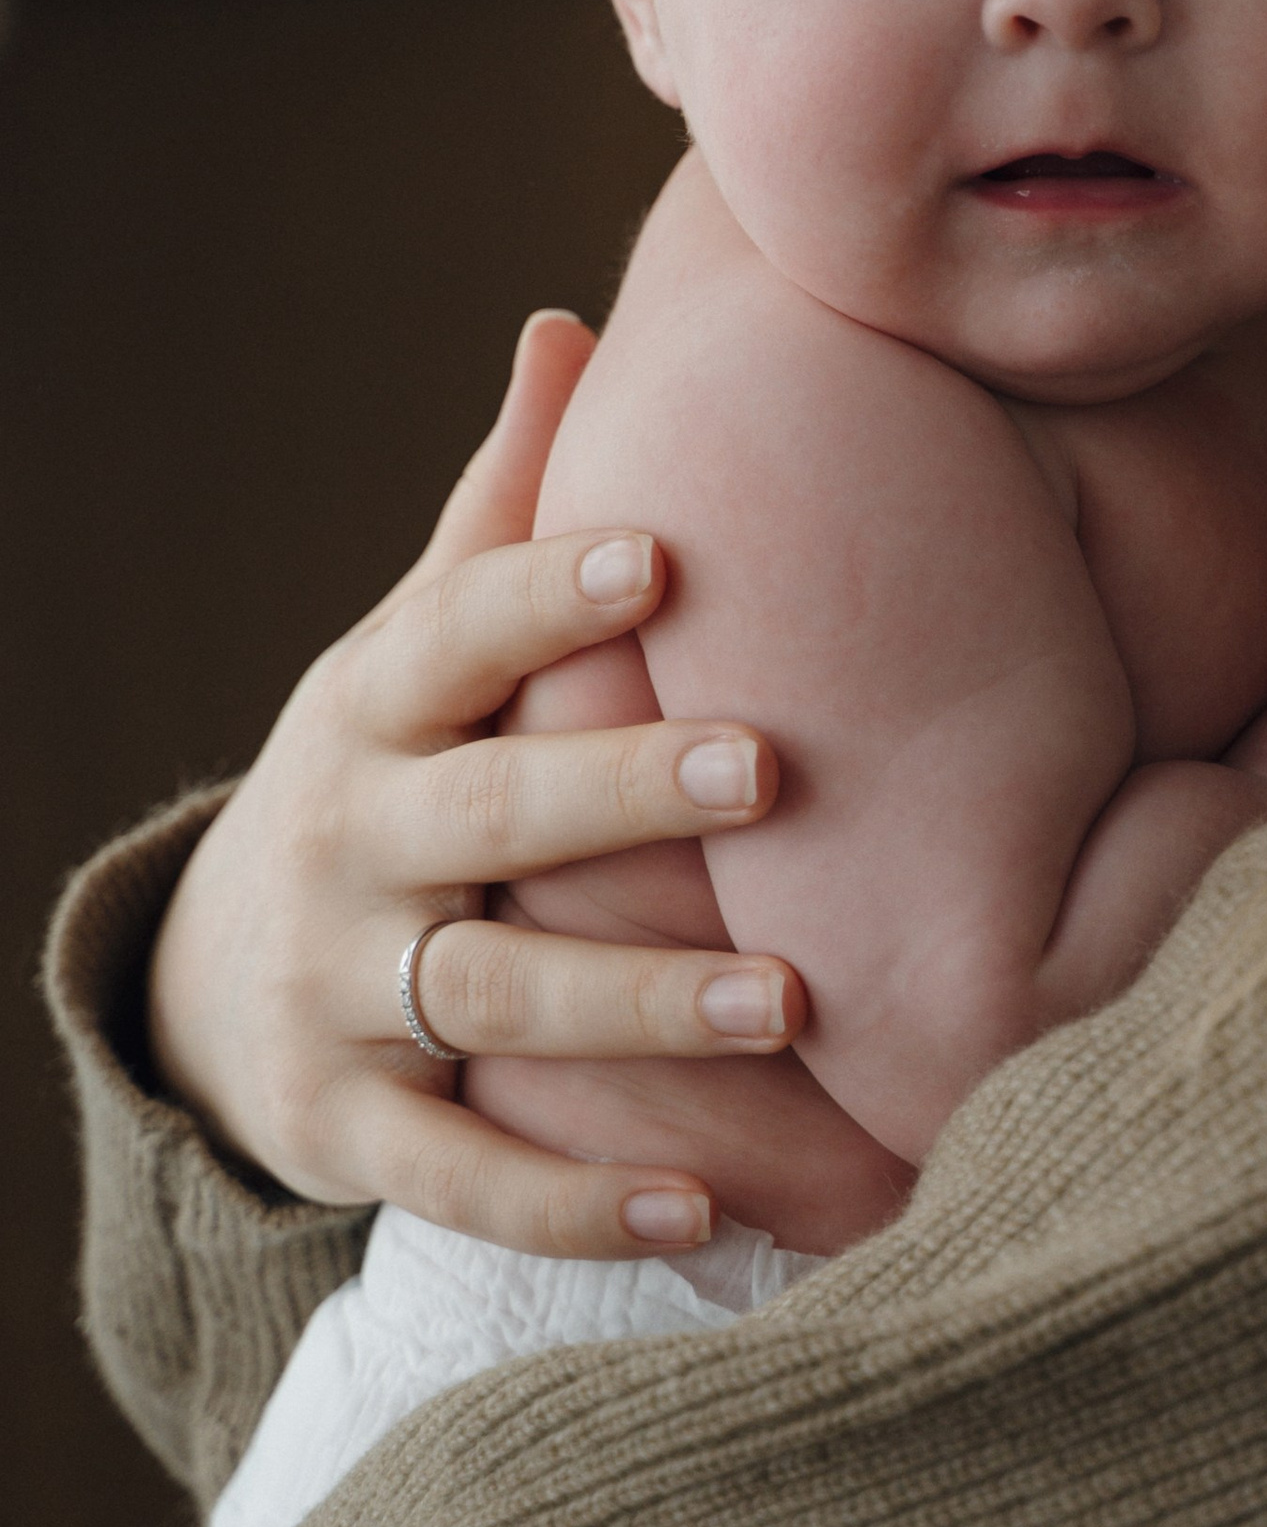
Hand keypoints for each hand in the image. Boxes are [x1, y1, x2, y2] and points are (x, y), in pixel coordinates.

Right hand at [146, 310, 810, 1257]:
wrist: (215, 975)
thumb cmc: (387, 766)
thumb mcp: (413, 640)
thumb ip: (498, 507)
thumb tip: (569, 320)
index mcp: (374, 703)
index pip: (453, 632)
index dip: (543, 594)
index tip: (660, 558)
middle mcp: (349, 839)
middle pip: (487, 810)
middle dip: (622, 790)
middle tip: (771, 769)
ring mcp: (341, 988)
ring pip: (494, 991)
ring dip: (642, 1001)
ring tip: (791, 998)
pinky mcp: (347, 1127)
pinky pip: (463, 1173)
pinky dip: (576, 1199)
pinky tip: (705, 1206)